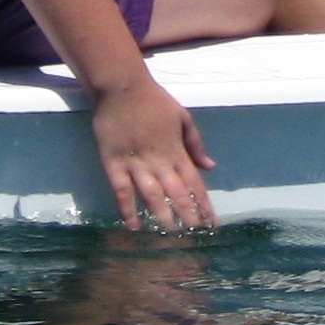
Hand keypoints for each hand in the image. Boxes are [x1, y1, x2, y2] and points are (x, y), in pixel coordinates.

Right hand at [88, 72, 216, 230]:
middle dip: (187, 216)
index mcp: (177, 150)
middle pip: (177, 193)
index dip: (203, 205)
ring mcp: (136, 163)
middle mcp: (159, 160)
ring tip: (170, 236)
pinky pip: (122, 191)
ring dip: (162, 216)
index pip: (195, 183)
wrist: (121, 86)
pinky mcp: (113, 163)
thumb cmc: (153, 100)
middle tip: (194, 237)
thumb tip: (210, 166)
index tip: (211, 224)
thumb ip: (195, 143)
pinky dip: (127, 210)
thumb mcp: (182, 117)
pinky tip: (134, 226)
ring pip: (152, 195)